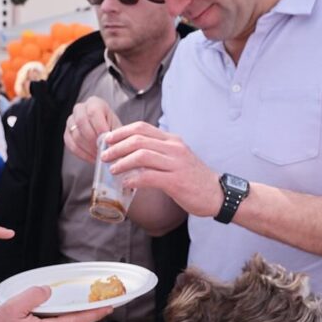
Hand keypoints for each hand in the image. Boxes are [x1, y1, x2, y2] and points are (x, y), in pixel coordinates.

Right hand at [64, 96, 120, 162]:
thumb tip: (111, 147)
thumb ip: (115, 136)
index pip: (93, 112)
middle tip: (102, 150)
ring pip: (75, 134)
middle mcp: (80, 109)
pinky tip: (92, 158)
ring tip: (100, 155)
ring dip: (88, 148)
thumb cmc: (113, 129)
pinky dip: (82, 154)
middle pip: (81, 121)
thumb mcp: (118, 129)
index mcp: (94, 103)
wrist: (106, 134)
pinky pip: (70, 145)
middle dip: (92, 138)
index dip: (99, 126)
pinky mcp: (67, 134)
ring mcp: (71, 121)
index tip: (106, 139)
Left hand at [103, 121, 222, 218]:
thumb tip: (130, 154)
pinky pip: (149, 176)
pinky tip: (126, 183)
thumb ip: (158, 153)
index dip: (121, 132)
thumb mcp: (176, 158)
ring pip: (142, 156)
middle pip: (138, 140)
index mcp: (172, 140)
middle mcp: (174, 148)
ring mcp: (176, 164)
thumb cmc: (193, 178)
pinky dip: (133, 179)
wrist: (217, 194)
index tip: (108, 140)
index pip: (142, 127)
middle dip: (117, 147)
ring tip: (112, 169)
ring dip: (122, 162)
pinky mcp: (176, 181)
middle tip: (104, 156)